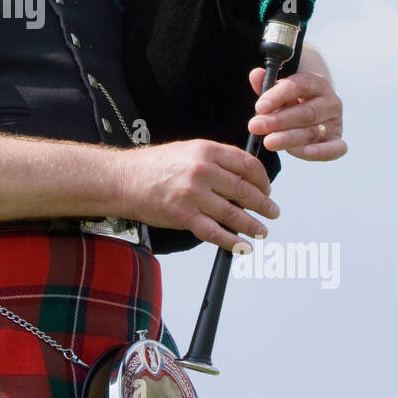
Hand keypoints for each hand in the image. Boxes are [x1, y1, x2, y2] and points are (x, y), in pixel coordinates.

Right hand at [122, 138, 278, 252]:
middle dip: (264, 204)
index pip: (247, 165)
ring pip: (234, 213)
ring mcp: (193, 195)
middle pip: (245, 190)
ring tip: (261, 231)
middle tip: (272, 212)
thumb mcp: (188, 150)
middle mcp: (202, 171)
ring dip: (252, 225)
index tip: (267, 189)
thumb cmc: (154, 166)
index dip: (263, 180)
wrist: (124, 179)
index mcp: (206, 151)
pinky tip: (243, 246)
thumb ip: (216, 160)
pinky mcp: (184, 216)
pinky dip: (232, 242)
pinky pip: (215, 232)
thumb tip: (243, 177)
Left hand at [247, 67, 346, 160]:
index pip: (299, 86)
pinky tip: (304, 152)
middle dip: (278, 120)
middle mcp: (330, 102)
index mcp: (317, 83)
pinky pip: (335, 148)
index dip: (278, 96)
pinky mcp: (337, 142)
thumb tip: (256, 74)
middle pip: (305, 112)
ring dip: (289, 138)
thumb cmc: (291, 100)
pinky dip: (321, 151)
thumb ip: (266, 84)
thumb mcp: (278, 90)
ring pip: (312, 132)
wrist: (312, 112)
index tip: (259, 107)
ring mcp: (335, 123)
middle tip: (255, 126)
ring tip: (268, 142)